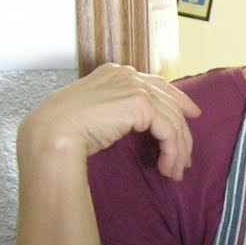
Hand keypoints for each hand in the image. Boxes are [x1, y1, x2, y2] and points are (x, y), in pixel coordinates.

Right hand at [19, 62, 201, 179]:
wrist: (52, 132)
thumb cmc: (64, 129)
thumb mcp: (97, 113)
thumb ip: (120, 112)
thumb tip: (141, 126)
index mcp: (115, 73)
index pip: (157, 84)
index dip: (179, 100)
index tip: (192, 115)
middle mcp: (127, 74)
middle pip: (170, 104)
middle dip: (182, 134)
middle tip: (184, 159)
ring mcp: (134, 86)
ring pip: (173, 120)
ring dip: (178, 150)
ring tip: (175, 171)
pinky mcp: (140, 103)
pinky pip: (168, 130)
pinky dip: (172, 151)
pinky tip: (166, 167)